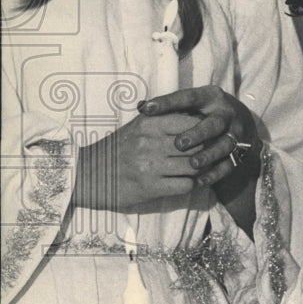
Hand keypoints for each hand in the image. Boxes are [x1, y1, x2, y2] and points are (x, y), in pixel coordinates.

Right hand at [74, 112, 203, 212]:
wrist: (87, 174)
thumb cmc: (118, 148)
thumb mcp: (138, 126)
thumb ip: (164, 119)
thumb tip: (197, 115)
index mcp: (150, 123)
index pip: (192, 123)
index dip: (205, 131)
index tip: (210, 136)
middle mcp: (151, 142)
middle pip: (197, 146)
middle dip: (209, 151)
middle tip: (214, 155)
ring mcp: (151, 166)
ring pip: (194, 166)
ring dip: (203, 170)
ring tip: (204, 170)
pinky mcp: (150, 187)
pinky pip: (185, 186)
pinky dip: (192, 185)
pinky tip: (190, 183)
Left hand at [140, 86, 261, 187]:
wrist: (241, 121)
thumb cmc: (205, 112)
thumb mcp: (192, 103)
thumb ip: (169, 106)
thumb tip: (141, 107)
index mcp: (211, 97)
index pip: (189, 97)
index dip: (168, 102)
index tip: (148, 109)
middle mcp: (226, 114)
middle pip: (214, 123)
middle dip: (198, 133)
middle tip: (179, 144)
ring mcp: (235, 133)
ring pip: (224, 145)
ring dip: (209, 155)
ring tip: (192, 164)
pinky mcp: (239, 152)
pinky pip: (229, 164)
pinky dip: (215, 174)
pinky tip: (200, 181)